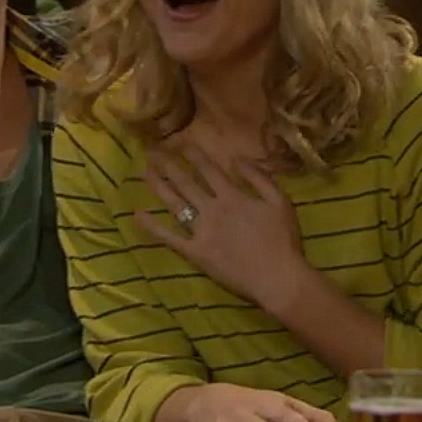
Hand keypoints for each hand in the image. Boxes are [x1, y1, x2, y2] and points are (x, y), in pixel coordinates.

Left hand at [136, 145, 305, 307]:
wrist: (278, 278)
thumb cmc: (283, 240)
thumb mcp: (280, 201)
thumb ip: (259, 178)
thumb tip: (237, 159)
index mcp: (232, 196)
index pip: (207, 169)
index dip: (192, 154)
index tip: (178, 142)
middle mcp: (212, 209)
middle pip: (185, 182)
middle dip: (167, 165)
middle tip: (151, 152)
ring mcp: (201, 231)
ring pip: (174, 204)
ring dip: (158, 186)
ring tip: (144, 172)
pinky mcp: (195, 253)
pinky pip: (170, 238)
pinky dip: (153, 227)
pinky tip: (138, 215)